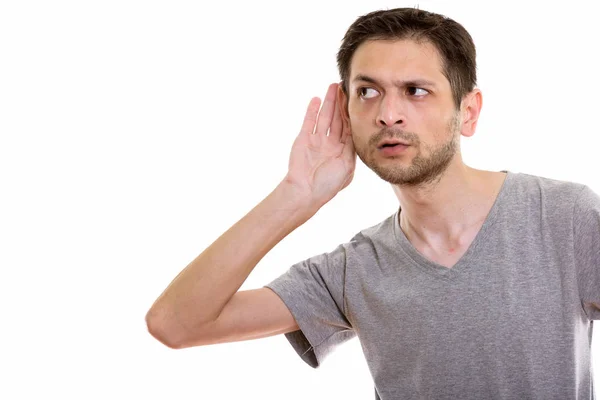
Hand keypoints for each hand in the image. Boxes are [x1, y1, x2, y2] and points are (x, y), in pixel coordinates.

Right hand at [283, 82, 355, 207]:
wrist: (305, 191)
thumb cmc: (327, 184)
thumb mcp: (347, 167)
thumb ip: (352, 148)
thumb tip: (357, 132)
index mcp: (342, 150)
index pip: (348, 126)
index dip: (352, 113)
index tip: (355, 99)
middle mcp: (330, 143)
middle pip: (337, 118)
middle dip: (340, 103)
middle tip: (344, 86)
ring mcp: (316, 140)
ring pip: (324, 117)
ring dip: (328, 102)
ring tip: (332, 87)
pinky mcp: (303, 139)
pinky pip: (309, 122)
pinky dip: (312, 111)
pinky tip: (316, 99)